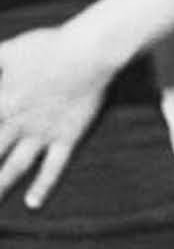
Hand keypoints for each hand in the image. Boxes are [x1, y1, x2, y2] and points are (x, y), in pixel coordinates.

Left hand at [0, 27, 110, 207]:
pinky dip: (43, 185)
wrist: (90, 51)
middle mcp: (19, 122)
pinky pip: (54, 166)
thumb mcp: (10, 50)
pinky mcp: (67, 136)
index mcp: (4, 101)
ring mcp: (43, 133)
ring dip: (0, 185)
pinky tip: (32, 203)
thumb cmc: (49, 45)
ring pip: (15, 165)